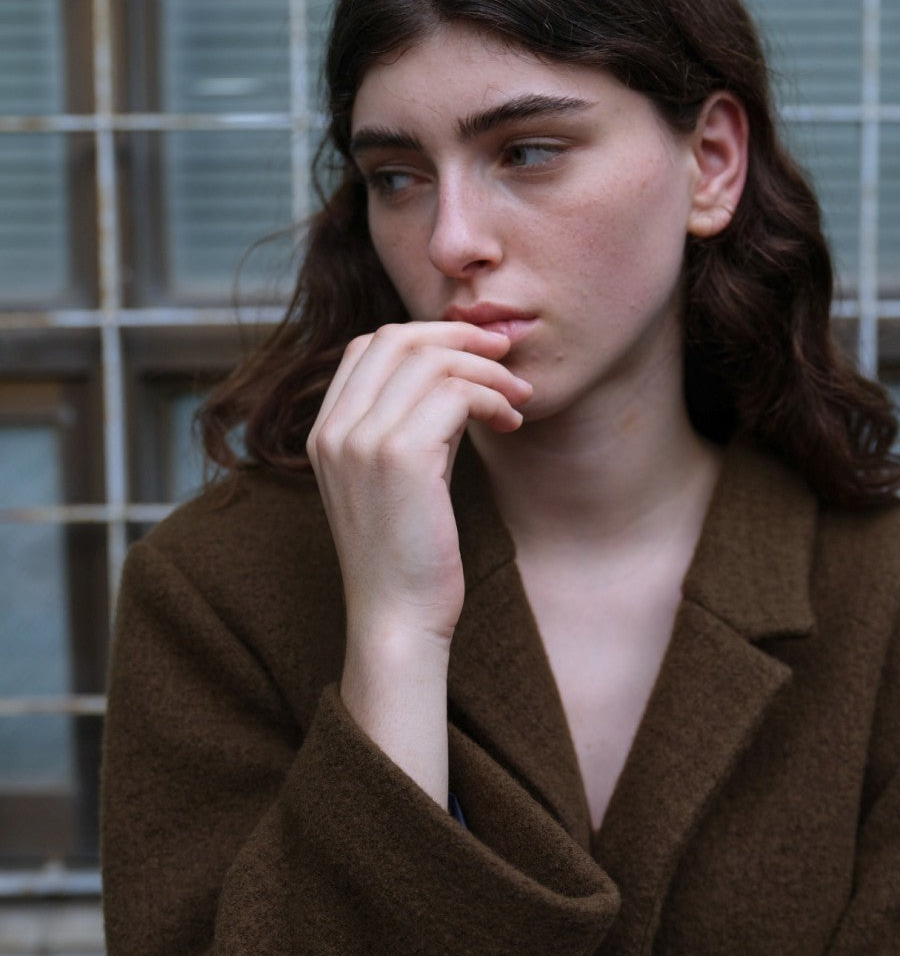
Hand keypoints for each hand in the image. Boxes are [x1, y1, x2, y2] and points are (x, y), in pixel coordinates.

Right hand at [307, 320, 532, 649]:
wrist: (397, 619)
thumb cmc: (406, 558)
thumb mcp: (399, 480)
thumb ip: (412, 426)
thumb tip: (459, 379)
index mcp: (325, 433)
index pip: (369, 347)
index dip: (427, 336)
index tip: (476, 352)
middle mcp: (334, 430)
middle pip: (397, 339)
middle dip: (459, 336)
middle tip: (505, 356)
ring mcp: (362, 441)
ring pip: (432, 361)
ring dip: (487, 371)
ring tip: (517, 399)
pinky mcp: (400, 457)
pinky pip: (455, 393)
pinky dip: (492, 397)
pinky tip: (510, 422)